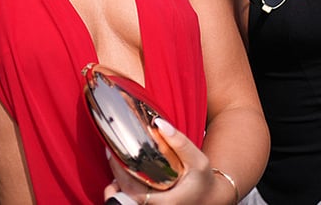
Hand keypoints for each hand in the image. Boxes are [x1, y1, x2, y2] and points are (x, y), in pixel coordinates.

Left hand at [103, 119, 234, 204]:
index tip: (112, 151)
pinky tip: (126, 172)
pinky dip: (125, 188)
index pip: (132, 190)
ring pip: (125, 199)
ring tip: (116, 162)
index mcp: (166, 203)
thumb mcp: (198, 160)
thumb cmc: (204, 180)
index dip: (118, 172)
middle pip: (124, 195)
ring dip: (118, 183)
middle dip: (115, 176)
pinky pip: (131, 199)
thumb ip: (180, 142)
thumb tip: (159, 124)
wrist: (210, 197)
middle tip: (110, 152)